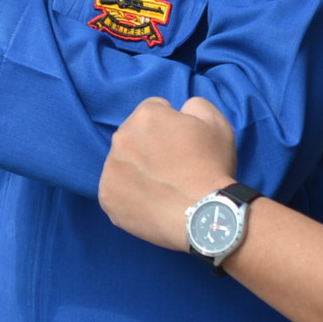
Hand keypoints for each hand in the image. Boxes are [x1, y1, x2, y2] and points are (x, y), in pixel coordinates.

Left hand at [98, 96, 237, 250]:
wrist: (205, 215)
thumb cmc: (212, 168)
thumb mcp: (216, 123)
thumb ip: (194, 105)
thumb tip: (179, 110)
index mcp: (146, 115)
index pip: (154, 110)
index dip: (171, 126)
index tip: (183, 145)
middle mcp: (121, 138)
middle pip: (134, 136)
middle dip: (149, 146)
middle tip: (172, 168)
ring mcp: (110, 169)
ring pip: (122, 163)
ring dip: (137, 170)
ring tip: (162, 189)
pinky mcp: (106, 197)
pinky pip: (116, 191)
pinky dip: (130, 196)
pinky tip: (151, 203)